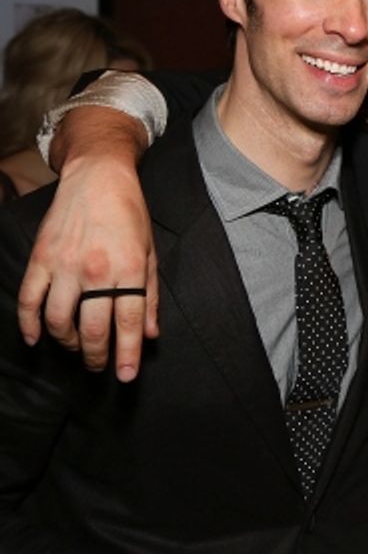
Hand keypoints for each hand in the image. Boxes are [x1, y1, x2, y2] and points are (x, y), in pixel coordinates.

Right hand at [17, 111, 156, 381]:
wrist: (97, 177)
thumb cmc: (130, 215)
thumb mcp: (150, 253)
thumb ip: (151, 295)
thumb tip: (150, 335)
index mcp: (128, 268)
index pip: (128, 322)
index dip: (126, 354)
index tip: (124, 376)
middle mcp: (95, 270)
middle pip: (93, 327)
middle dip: (97, 356)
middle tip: (100, 367)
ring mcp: (64, 265)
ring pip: (59, 320)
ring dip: (68, 343)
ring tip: (78, 348)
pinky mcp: (41, 259)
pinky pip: (28, 300)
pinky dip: (30, 324)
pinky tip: (37, 339)